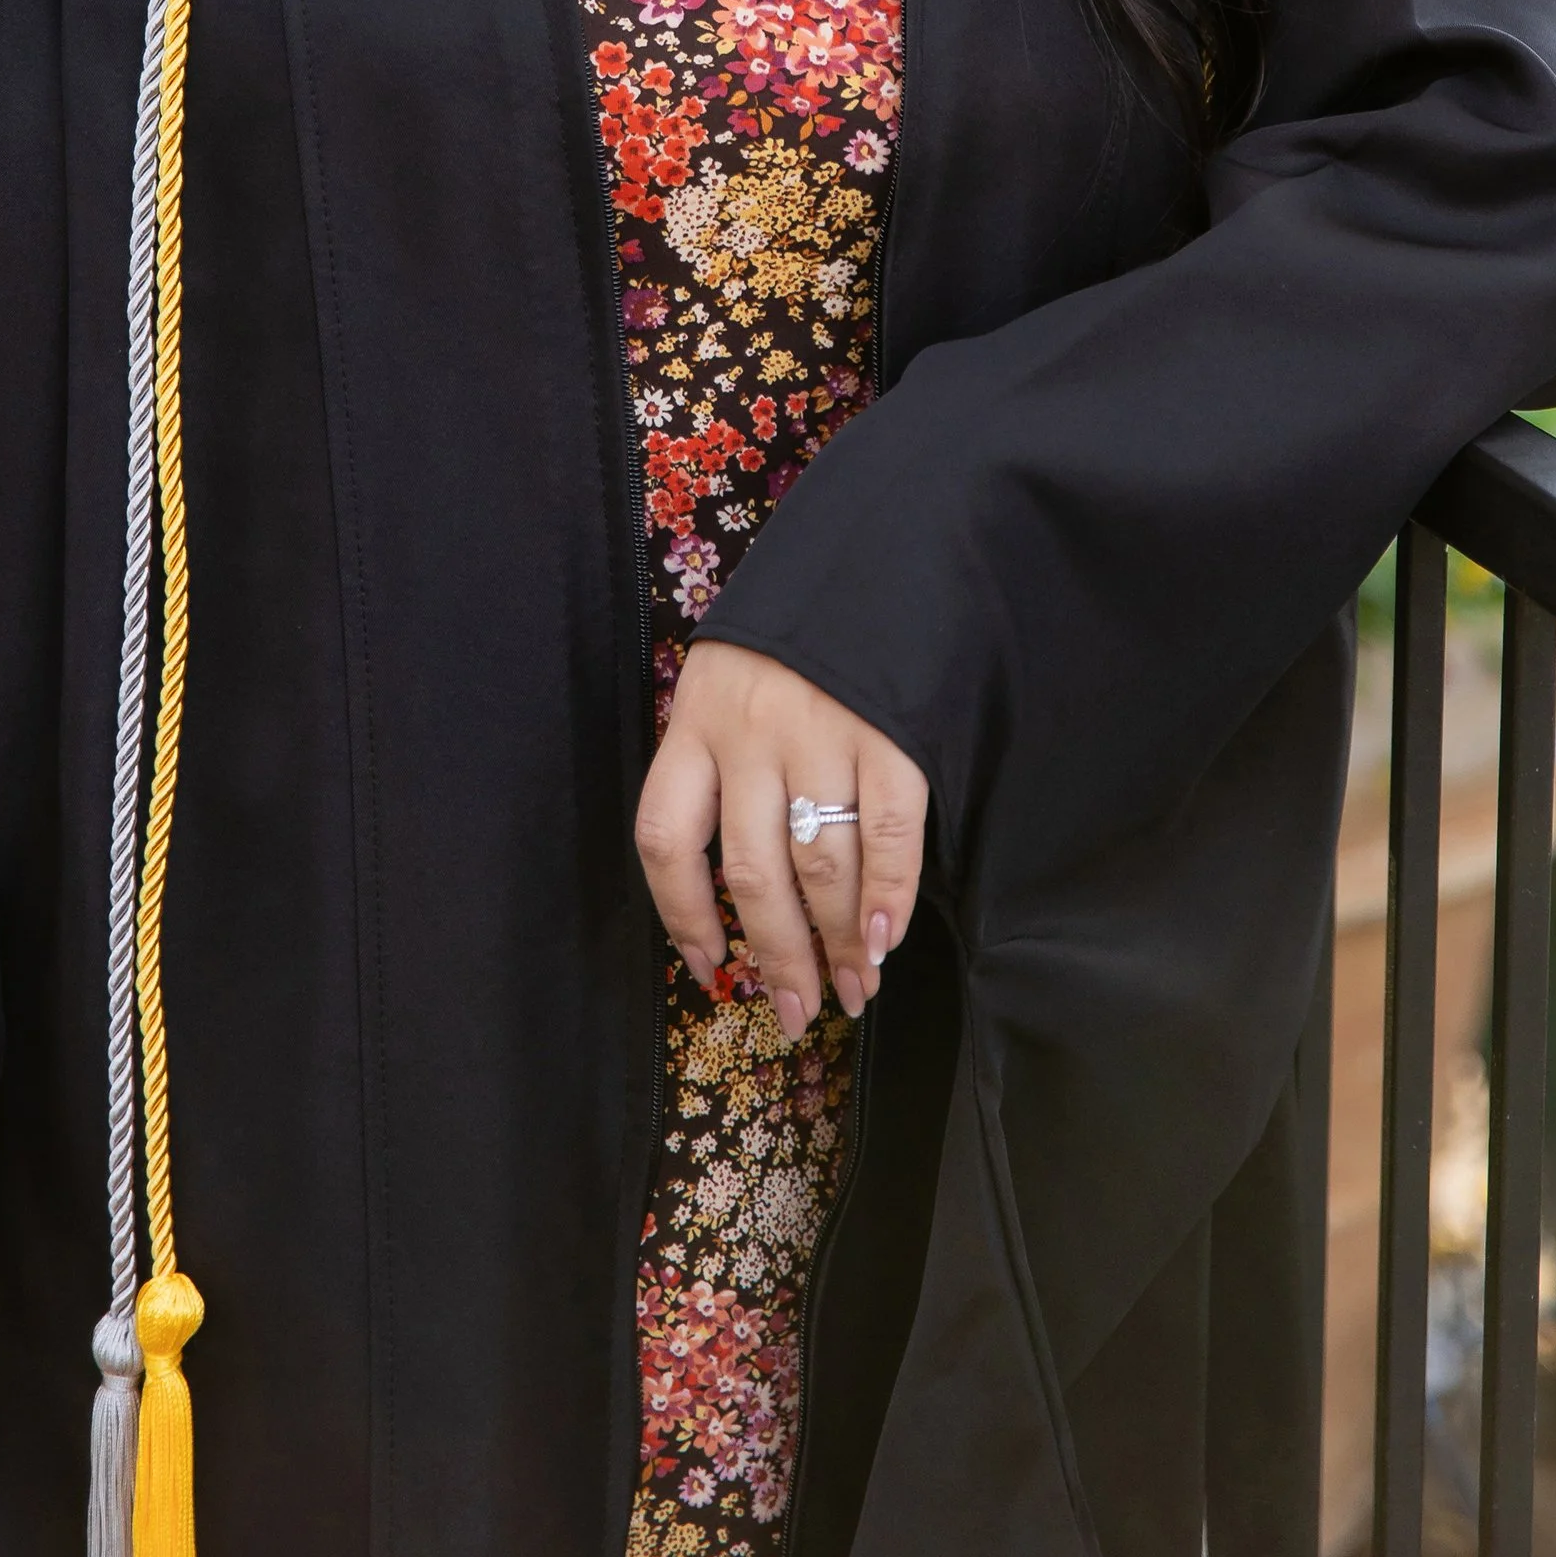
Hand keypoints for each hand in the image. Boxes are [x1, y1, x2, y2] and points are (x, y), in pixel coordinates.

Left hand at [636, 640, 927, 1037]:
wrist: (876, 544)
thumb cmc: (796, 631)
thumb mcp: (728, 680)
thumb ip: (722, 762)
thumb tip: (742, 886)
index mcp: (696, 720)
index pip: (665, 841)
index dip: (683, 918)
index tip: (710, 969)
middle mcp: (749, 732)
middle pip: (753, 876)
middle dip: (779, 957)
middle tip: (798, 1012)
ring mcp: (820, 730)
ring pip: (820, 867)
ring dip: (840, 943)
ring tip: (853, 987)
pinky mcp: (890, 729)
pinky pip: (887, 833)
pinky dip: (890, 896)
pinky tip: (887, 939)